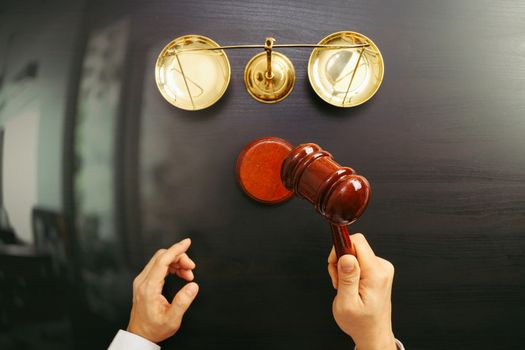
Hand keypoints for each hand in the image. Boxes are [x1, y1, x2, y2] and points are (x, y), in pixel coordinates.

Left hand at [127, 238, 198, 342]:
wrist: (140, 335)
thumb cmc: (154, 329)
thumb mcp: (172, 320)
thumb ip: (183, 302)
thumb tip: (193, 286)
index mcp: (149, 288)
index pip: (162, 261)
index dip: (176, 249)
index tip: (187, 242)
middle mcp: (143, 281)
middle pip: (161, 257)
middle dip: (179, 257)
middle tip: (192, 268)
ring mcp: (142, 280)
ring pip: (160, 260)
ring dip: (176, 262)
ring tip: (188, 274)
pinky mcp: (144, 282)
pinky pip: (158, 266)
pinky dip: (171, 266)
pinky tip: (180, 274)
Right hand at [327, 233, 395, 349]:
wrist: (373, 333)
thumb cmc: (360, 323)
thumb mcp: (347, 304)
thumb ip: (347, 278)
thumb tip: (346, 256)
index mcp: (376, 273)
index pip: (357, 242)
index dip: (340, 249)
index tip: (334, 265)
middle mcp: (382, 267)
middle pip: (354, 246)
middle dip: (340, 260)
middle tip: (338, 281)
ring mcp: (381, 268)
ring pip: (355, 253)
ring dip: (344, 267)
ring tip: (344, 287)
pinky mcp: (378, 270)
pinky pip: (359, 260)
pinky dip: (350, 271)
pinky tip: (350, 286)